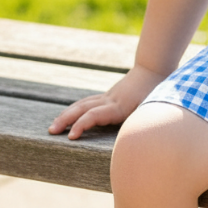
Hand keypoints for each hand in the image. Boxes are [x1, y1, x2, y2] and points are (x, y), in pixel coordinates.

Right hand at [48, 64, 166, 139]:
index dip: (82, 125)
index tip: (71, 136)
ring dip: (67, 114)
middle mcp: (110, 101)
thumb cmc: (157, 92)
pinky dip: (76, 109)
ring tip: (53, 126)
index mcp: (120, 106)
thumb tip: (139, 138)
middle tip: (51, 132)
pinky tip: (68, 116)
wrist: (155, 69)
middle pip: (83, 108)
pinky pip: (88, 102)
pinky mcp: (108, 96)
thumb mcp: (153, 107)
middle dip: (66, 120)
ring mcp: (108, 97)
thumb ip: (143, 120)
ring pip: (82, 104)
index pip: (95, 115)